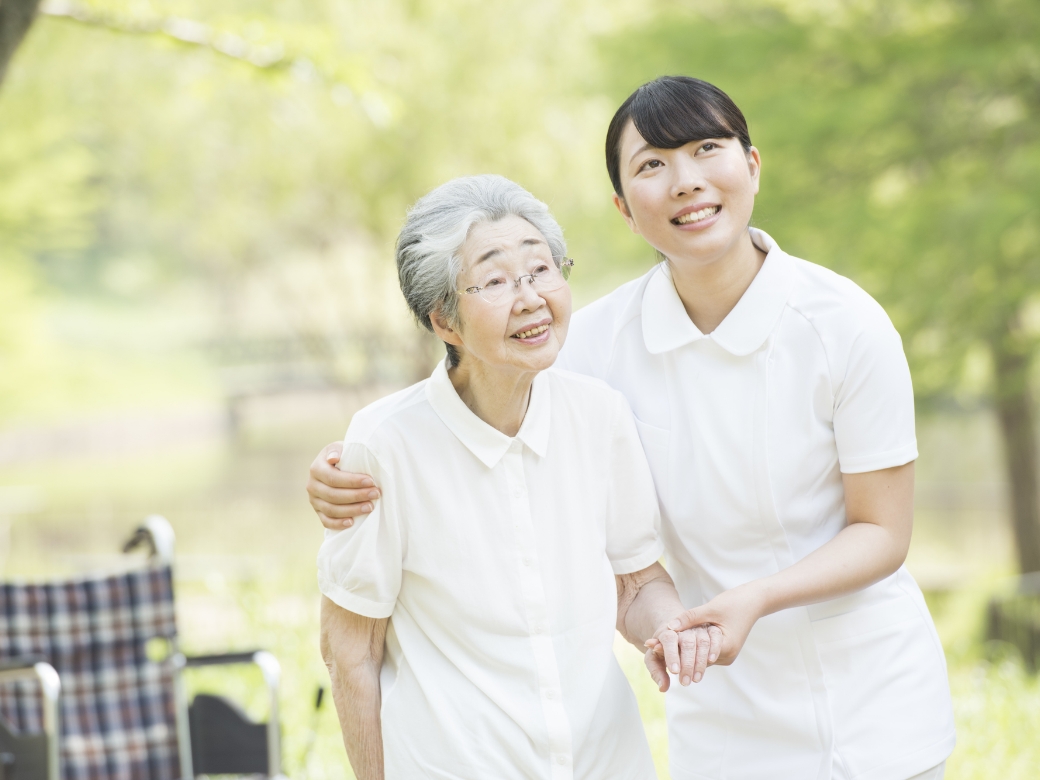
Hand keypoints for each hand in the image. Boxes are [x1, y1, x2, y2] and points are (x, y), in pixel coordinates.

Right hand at [306, 442, 380, 529]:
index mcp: (316, 469)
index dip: (352, 481)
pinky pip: (326, 521)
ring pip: (331, 510)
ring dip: (352, 510)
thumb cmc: (343, 455)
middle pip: (333, 495)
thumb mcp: (340, 447)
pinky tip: (352, 522)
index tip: (371, 481)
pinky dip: (338, 524)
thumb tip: (333, 458)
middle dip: (356, 496)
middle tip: (375, 494)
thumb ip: (337, 450)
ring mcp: (314, 500)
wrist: (336, 465)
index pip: (333, 478)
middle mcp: (312, 485)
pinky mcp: (318, 511)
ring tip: (370, 507)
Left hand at [643, 624, 721, 691]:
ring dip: (701, 662)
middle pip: (687, 642)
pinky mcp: (710, 629)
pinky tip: (711, 661)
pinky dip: (715, 648)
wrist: (678, 633)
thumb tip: (662, 688)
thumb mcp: (655, 659)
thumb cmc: (664, 649)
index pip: (669, 639)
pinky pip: (715, 636)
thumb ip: (656, 671)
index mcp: (667, 631)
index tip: (674, 672)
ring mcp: (698, 628)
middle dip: (687, 664)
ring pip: (702, 641)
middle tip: (685, 683)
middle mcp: (683, 628)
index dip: (672, 655)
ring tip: (696, 679)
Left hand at [651, 585, 765, 667]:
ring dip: (683, 652)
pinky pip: (704, 651)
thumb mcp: (710, 609)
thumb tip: (668, 628)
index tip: (655, 650)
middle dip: (676, 654)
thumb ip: (689, 618)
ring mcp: (726, 654)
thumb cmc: (734, 603)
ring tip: (658, 650)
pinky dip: (692, 648)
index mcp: (726, 647)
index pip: (696, 656)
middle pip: (696, 660)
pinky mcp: (724, 649)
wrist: (754, 600)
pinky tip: (675, 645)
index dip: (675, 652)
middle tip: (652, 651)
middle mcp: (727, 656)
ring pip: (699, 657)